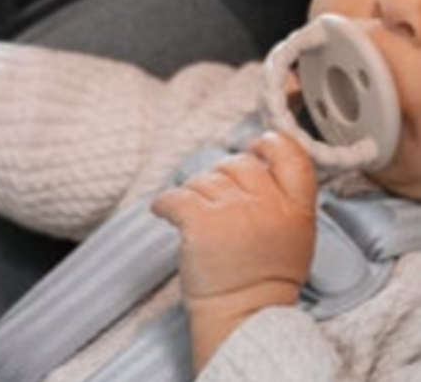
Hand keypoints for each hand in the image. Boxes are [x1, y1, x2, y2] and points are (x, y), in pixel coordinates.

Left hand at [152, 131, 315, 370]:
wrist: (242, 320)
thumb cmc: (262, 278)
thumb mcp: (292, 237)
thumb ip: (280, 197)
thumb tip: (254, 156)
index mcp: (297, 210)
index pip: (291, 155)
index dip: (271, 143)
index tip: (256, 146)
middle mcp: (268, 206)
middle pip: (238, 163)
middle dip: (224, 179)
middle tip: (223, 211)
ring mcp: (234, 212)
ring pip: (204, 178)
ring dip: (197, 196)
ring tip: (207, 228)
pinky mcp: (200, 221)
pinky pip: (174, 195)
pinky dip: (165, 205)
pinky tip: (169, 216)